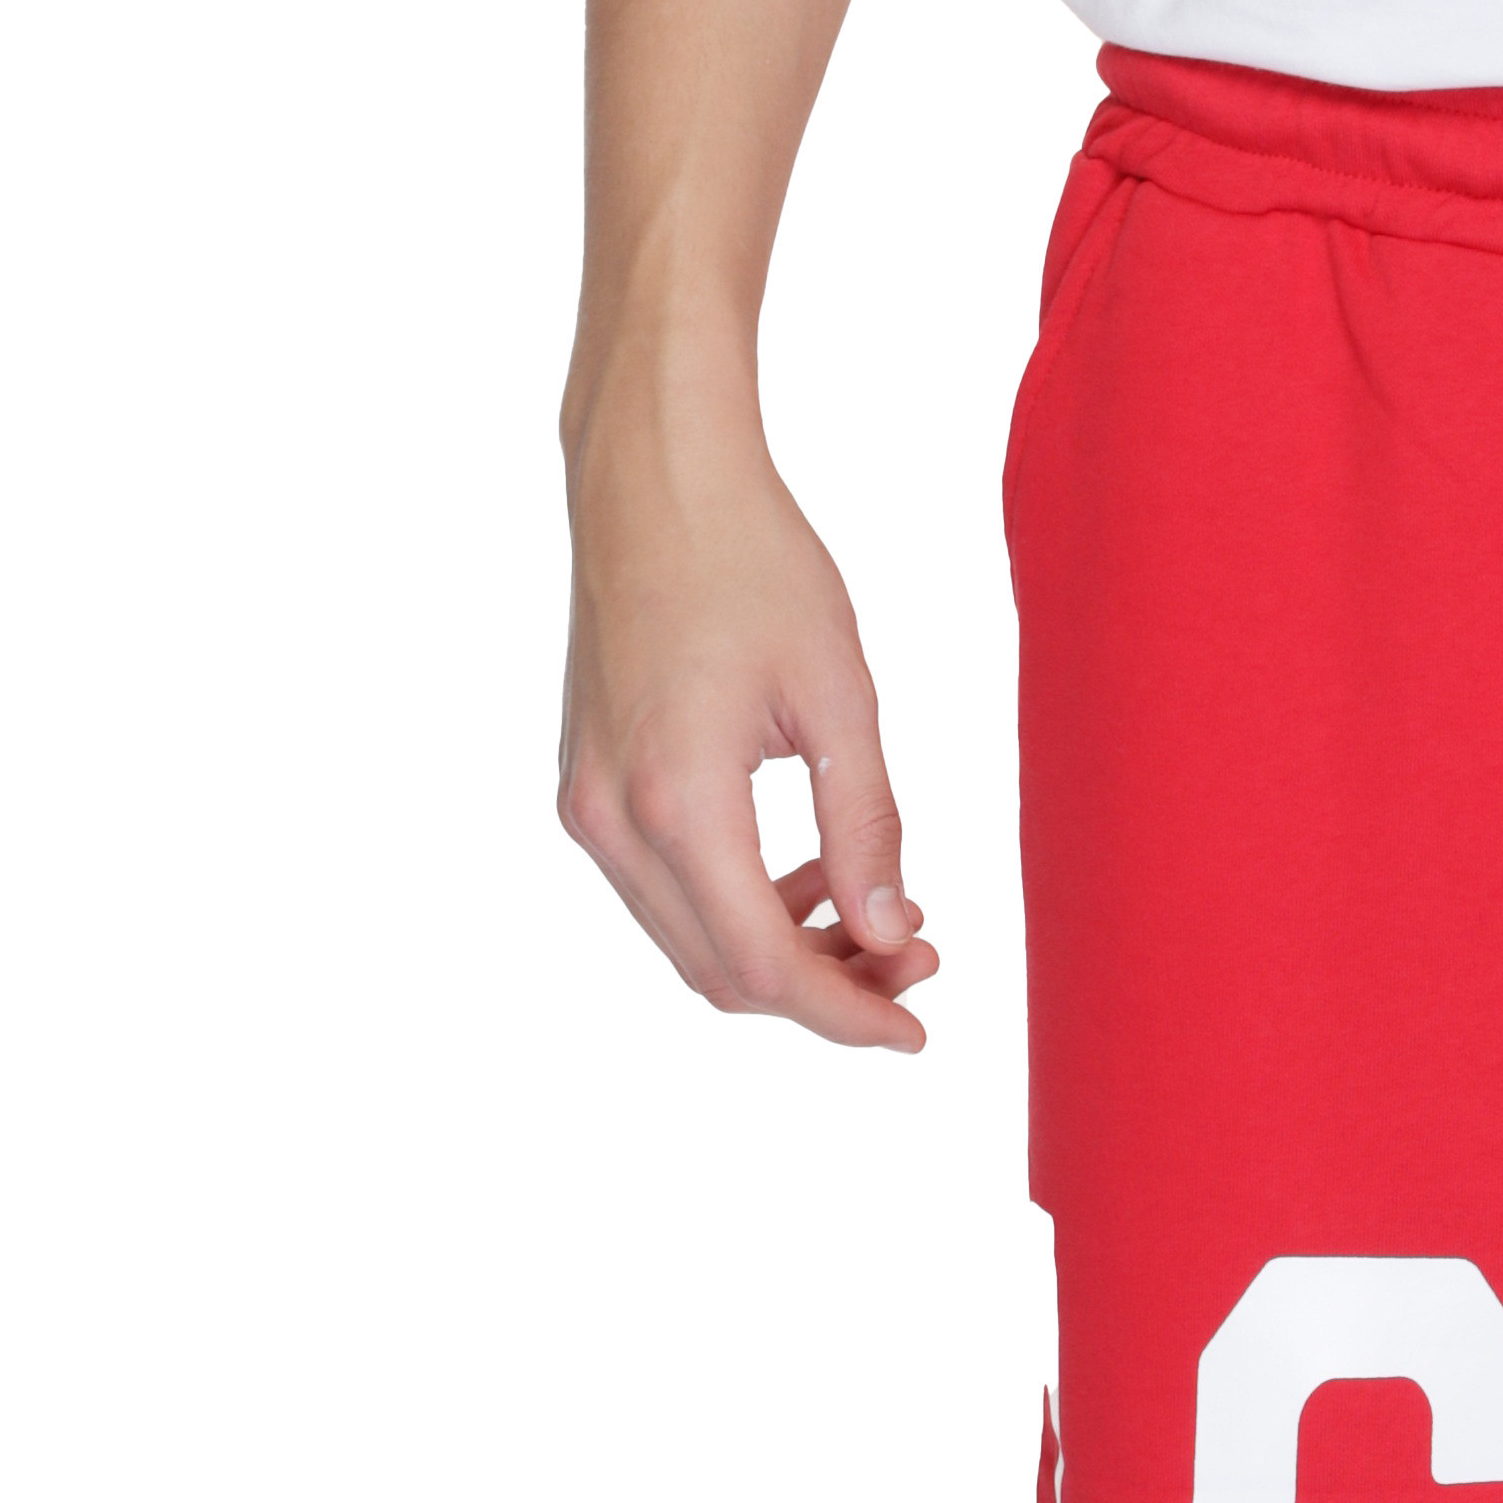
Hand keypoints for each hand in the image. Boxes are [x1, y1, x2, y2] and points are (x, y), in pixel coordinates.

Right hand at [558, 381, 937, 1050]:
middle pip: (725, 974)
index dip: (847, 1016)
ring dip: (786, 955)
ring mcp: (586, 805)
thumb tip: (891, 939)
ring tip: (880, 924)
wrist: (652, 471)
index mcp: (678, 800)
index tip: (917, 1031)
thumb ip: (867, 829)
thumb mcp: (838, 697)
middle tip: (918, 963)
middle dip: (827, 991)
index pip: (766, 966)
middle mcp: (612, 819)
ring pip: (692, 943)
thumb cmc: (750, 558)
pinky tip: (810, 880)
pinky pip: (667, 893)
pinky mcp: (585, 785)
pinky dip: (740, 910)